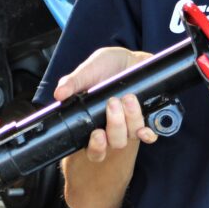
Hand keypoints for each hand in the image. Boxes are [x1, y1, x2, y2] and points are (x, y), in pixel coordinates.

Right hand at [54, 47, 156, 161]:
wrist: (129, 58)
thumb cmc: (105, 66)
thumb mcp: (88, 70)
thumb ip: (73, 82)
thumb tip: (59, 94)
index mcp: (93, 123)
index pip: (94, 149)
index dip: (96, 147)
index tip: (97, 135)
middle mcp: (112, 129)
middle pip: (115, 142)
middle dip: (115, 125)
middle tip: (112, 102)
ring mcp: (129, 125)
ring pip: (132, 136)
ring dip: (131, 119)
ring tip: (128, 98)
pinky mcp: (145, 118)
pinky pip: (149, 133)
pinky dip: (148, 133)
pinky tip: (145, 128)